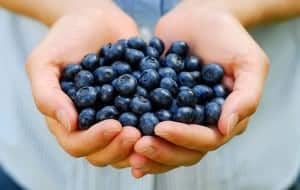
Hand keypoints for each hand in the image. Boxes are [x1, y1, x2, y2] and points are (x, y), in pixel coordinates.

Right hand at [26, 1, 140, 167]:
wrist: (95, 19)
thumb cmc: (65, 39)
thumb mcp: (44, 63)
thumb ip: (47, 96)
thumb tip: (69, 125)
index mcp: (67, 120)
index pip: (77, 144)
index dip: (95, 141)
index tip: (114, 125)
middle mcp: (90, 125)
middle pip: (103, 153)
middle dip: (119, 147)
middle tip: (135, 132)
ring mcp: (114, 118)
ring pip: (125, 148)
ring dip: (138, 146)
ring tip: (151, 131)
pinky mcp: (134, 107)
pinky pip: (143, 126)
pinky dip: (153, 130)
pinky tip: (164, 123)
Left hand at [130, 0, 268, 176]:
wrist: (199, 17)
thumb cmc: (228, 37)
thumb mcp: (248, 62)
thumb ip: (246, 96)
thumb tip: (227, 129)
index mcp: (224, 117)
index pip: (207, 139)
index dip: (184, 138)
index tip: (161, 128)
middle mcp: (202, 123)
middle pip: (184, 151)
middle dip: (162, 151)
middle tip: (139, 145)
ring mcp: (180, 116)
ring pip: (166, 145)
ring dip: (148, 151)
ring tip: (128, 151)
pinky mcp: (160, 106)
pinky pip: (149, 125)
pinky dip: (136, 135)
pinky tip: (120, 139)